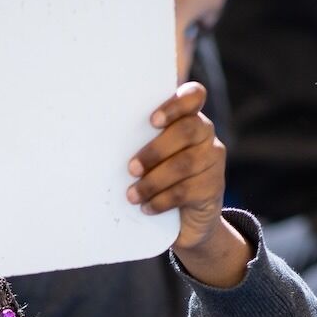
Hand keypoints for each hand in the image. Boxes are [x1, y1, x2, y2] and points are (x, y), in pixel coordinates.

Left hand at [130, 82, 247, 286]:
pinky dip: (162, 200)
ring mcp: (212, 159)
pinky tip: (146, 207)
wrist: (184, 220)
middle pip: (187, 130)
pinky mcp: (214, 186)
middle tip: (131, 169)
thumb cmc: (156, 178)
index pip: (194, 96)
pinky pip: (187, 190)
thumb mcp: (148, 158)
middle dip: (156, 150)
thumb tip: (102, 143)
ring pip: (185, 163)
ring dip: (153, 181)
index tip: (153, 121)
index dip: (176, 104)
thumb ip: (138, 142)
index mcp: (188, 117)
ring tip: (132, 195)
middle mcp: (204, 133)